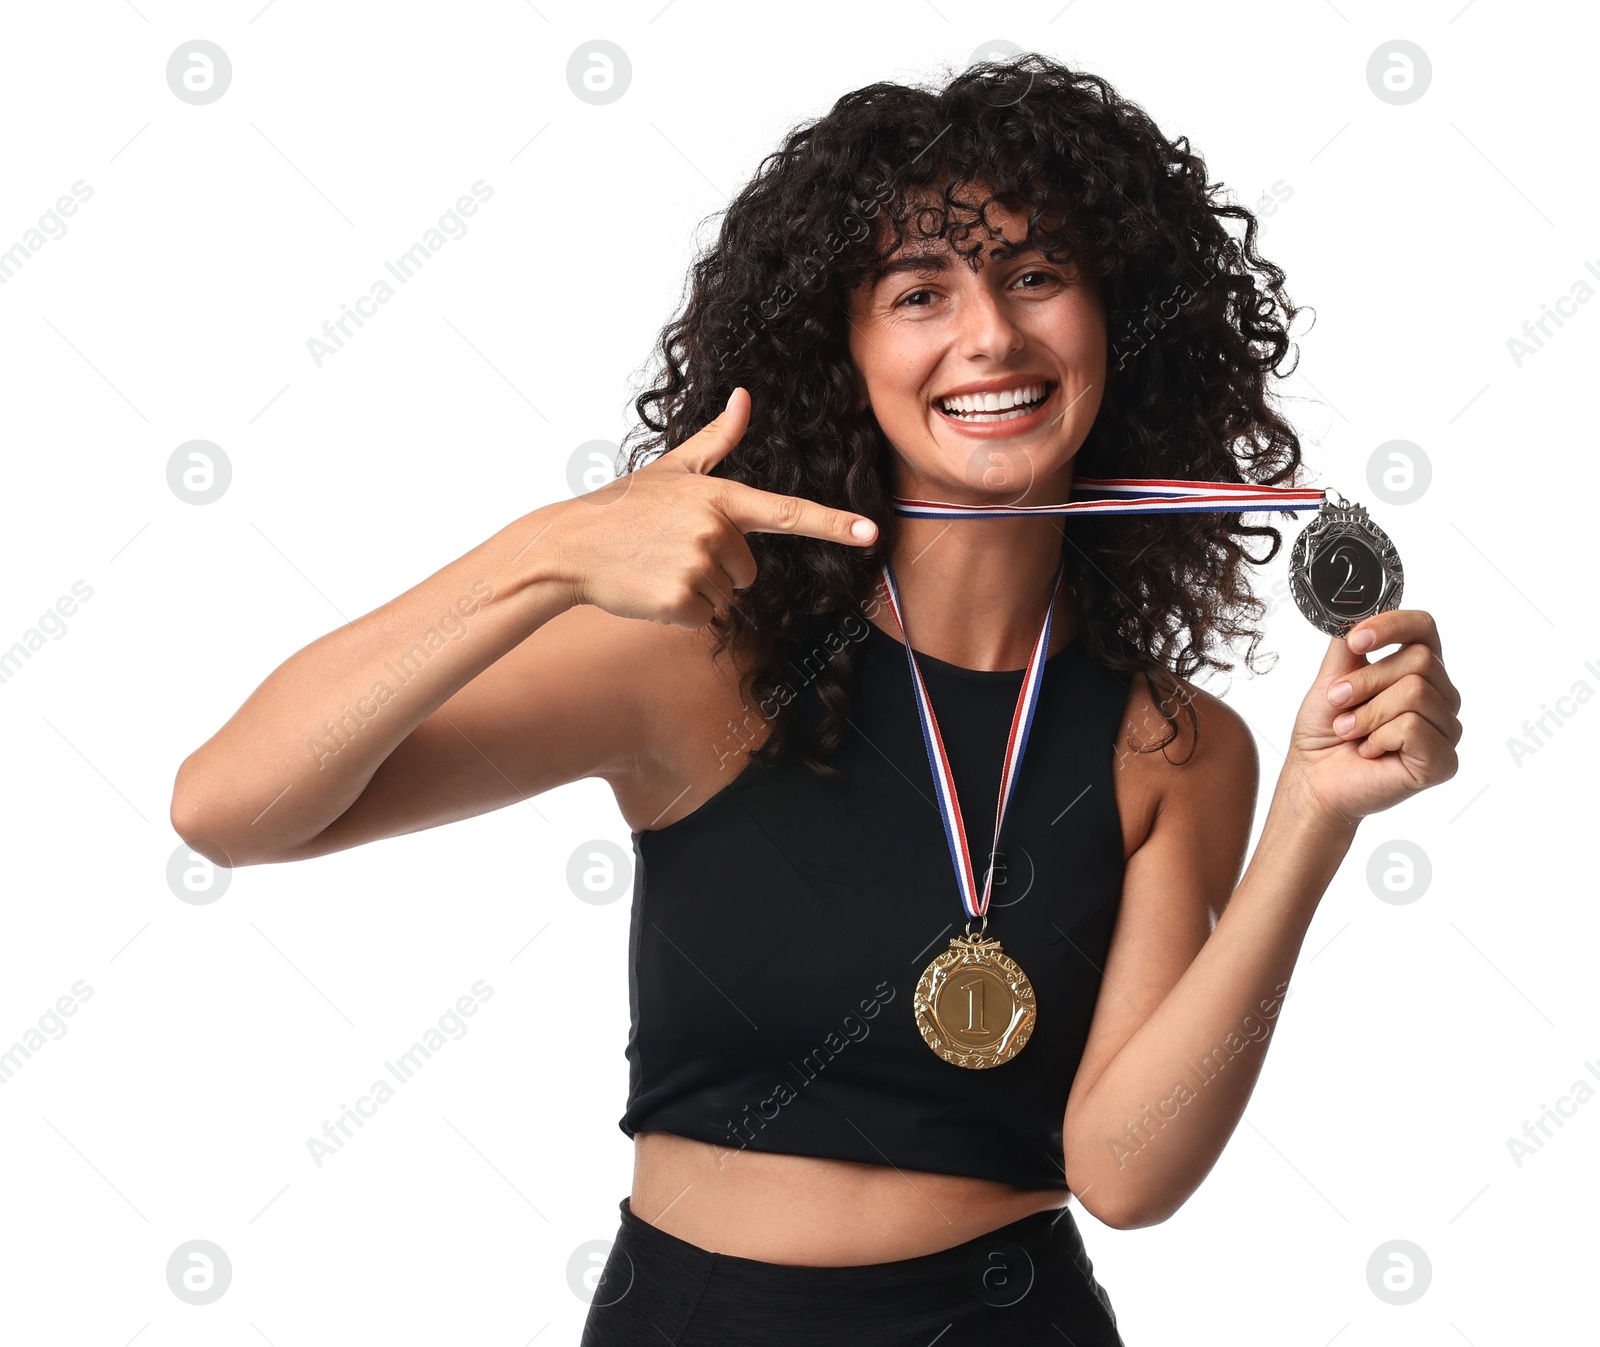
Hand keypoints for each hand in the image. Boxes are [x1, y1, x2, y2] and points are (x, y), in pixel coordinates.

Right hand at [547, 388, 878, 625]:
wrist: (569, 547)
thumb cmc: (623, 507)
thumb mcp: (673, 469)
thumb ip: (718, 441)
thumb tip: (745, 398)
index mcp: (720, 496)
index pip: (788, 512)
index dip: (834, 524)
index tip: (871, 534)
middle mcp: (715, 530)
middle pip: (750, 571)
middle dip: (718, 567)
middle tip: (672, 550)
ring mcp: (698, 566)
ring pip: (727, 596)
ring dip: (697, 589)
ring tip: (658, 566)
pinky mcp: (681, 601)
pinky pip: (705, 618)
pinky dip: (681, 613)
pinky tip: (652, 589)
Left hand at [1279, 609, 1462, 827]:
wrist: (1313, 778)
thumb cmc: (1325, 731)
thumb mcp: (1332, 677)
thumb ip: (1349, 643)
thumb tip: (1355, 608)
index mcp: (1419, 671)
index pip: (1424, 627)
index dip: (1392, 626)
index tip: (1356, 640)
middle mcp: (1440, 697)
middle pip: (1419, 661)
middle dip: (1366, 681)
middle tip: (1339, 703)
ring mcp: (1446, 730)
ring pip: (1414, 693)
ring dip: (1367, 714)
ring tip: (1350, 731)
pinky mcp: (1443, 761)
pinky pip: (1413, 728)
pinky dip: (1378, 739)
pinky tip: (1370, 752)